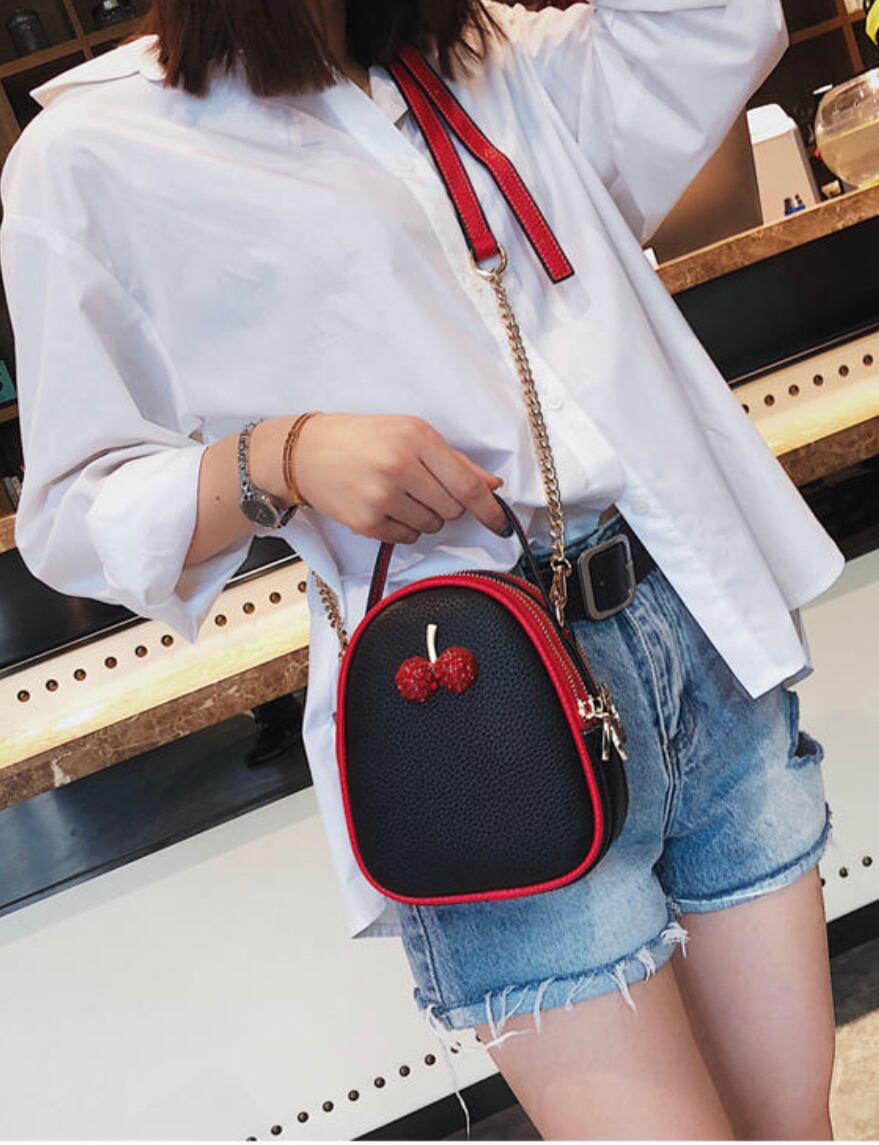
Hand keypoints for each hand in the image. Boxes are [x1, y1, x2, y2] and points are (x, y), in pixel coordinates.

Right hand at [292, 413, 507, 544]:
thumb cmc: (361, 438)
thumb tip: (491, 486)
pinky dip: (405, 527)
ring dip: (426, 516)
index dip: (489, 509)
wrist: (304, 453)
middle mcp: (399, 467)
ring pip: (432, 526)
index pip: (467, 484)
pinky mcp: (366, 522)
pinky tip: (385, 506)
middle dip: (447, 504)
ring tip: (400, 494)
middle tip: (423, 487)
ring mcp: (381, 497)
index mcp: (416, 438)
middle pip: (453, 509)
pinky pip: (408, 537)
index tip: (501, 523)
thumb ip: (453, 461)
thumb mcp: (409, 433)